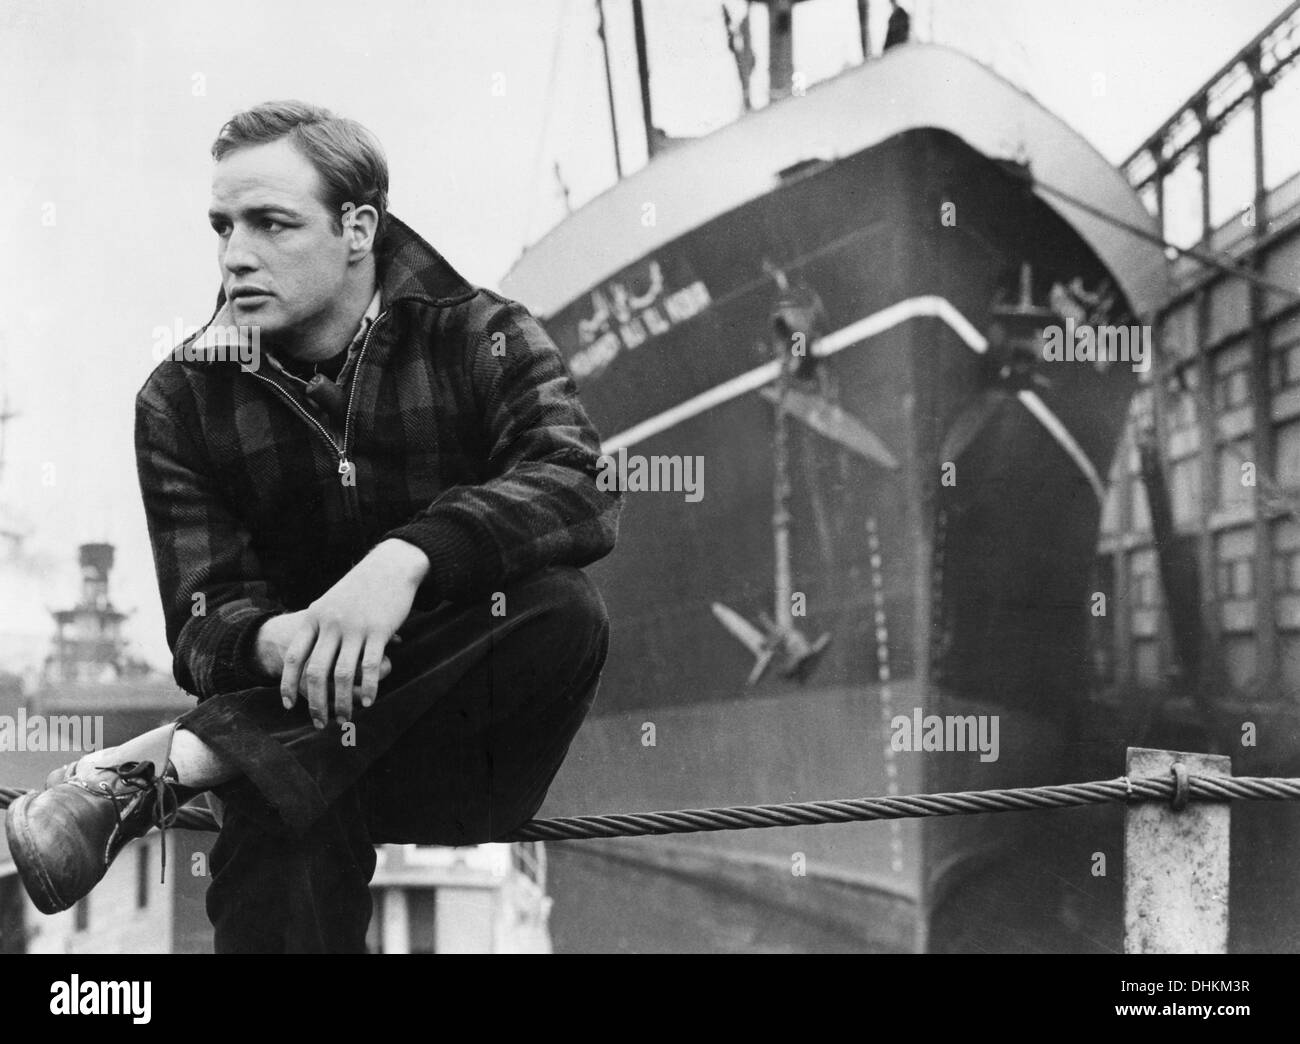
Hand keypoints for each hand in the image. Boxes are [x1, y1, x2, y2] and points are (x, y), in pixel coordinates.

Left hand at [254, 539, 429, 726]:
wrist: (390, 566)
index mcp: (313, 616)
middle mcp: (330, 623)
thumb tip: (305, 654)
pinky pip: (370, 667)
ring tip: (344, 718)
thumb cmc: (360, 587)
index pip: (293, 656)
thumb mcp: (330, 602)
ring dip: (342, 702)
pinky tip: (367, 702)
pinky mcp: (379, 630)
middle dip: (316, 702)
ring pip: (343, 674)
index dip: (287, 683)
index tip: (288, 705)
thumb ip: (317, 626)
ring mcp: (354, 627)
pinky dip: (368, 689)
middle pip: (316, 671)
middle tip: (319, 722)